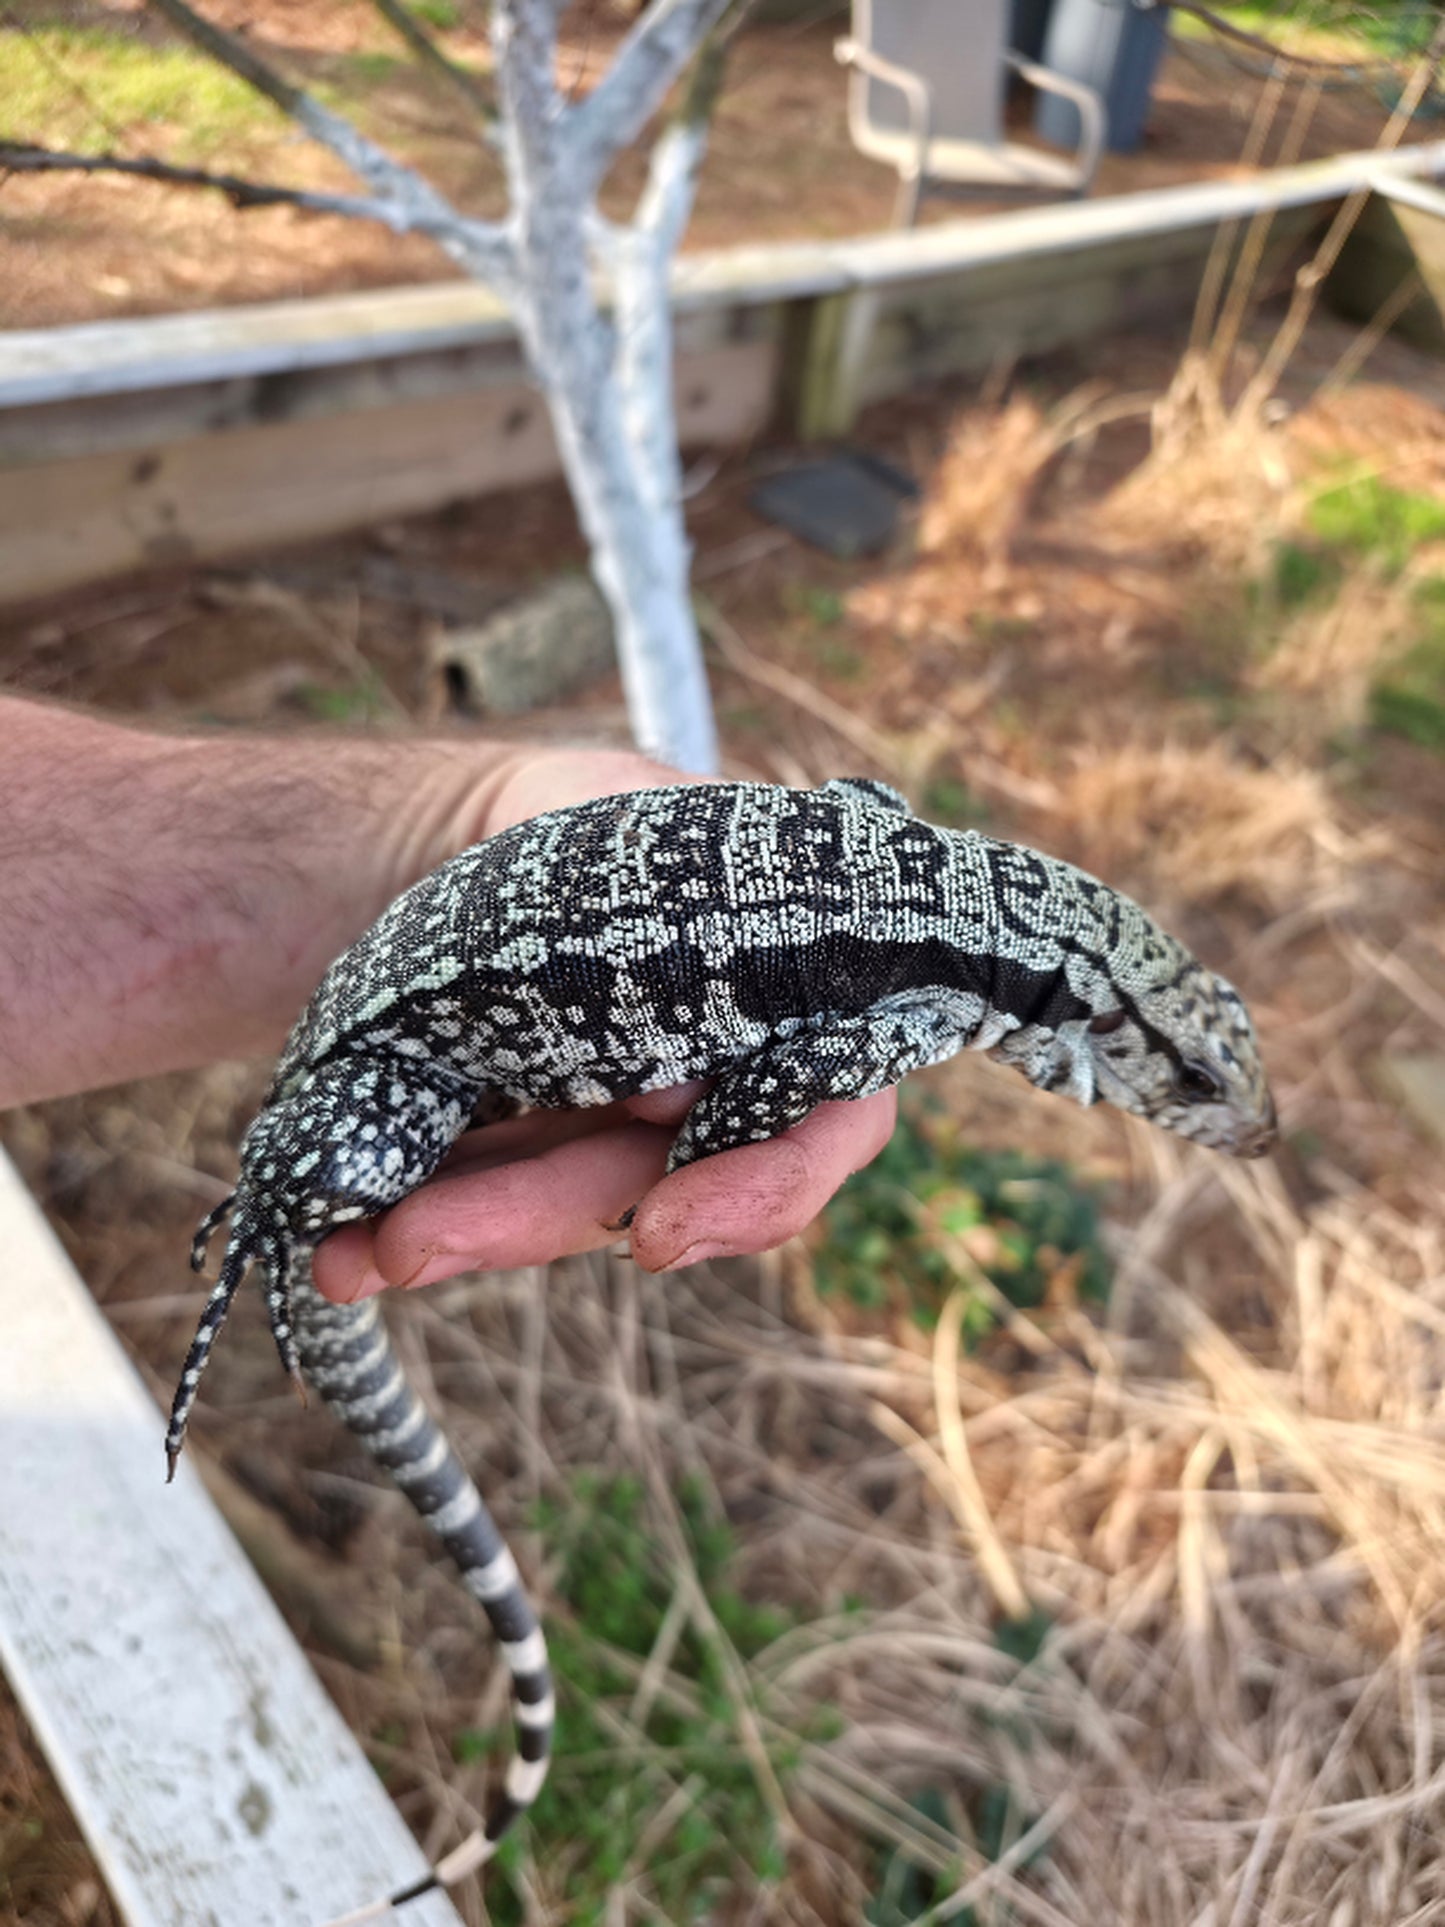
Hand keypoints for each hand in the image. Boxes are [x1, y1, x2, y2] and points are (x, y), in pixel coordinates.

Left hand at [312, 745, 897, 1299]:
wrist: (471, 832)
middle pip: (668, 1190)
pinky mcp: (538, 1165)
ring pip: (570, 1210)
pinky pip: (494, 1209)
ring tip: (361, 1247)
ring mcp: (629, 1141)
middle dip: (541, 1216)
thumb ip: (684, 926)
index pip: (826, 1124)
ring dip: (468, 1234)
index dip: (757, 1190)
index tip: (659, 1229)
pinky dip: (416, 1229)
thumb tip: (677, 1095)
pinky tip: (339, 1254)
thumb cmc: (589, 815)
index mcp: (801, 1003)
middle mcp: (729, 1091)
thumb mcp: (640, 823)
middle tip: (421, 1237)